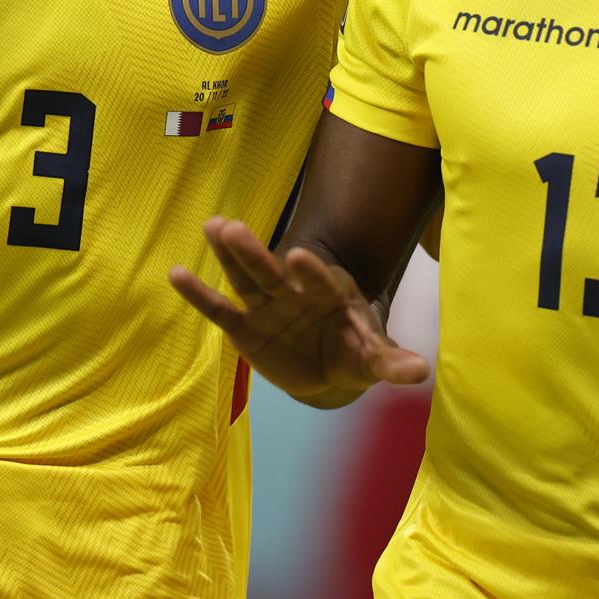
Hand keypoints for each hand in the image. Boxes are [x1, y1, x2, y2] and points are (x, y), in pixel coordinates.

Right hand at [170, 217, 429, 402]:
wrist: (330, 363)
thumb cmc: (354, 350)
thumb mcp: (373, 358)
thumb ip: (391, 362)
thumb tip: (422, 371)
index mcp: (329, 295)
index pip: (319, 281)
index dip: (311, 271)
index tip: (300, 256)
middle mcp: (294, 293)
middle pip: (273, 273)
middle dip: (255, 253)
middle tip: (233, 227)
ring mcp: (267, 307)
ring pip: (245, 279)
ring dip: (229, 256)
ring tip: (211, 226)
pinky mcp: (245, 327)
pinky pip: (220, 310)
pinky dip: (199, 295)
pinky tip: (176, 274)